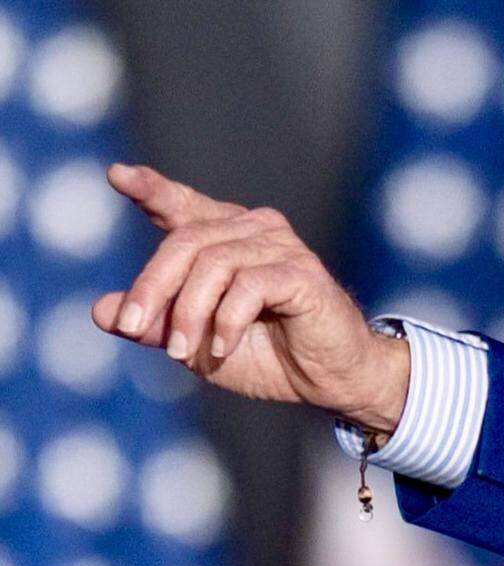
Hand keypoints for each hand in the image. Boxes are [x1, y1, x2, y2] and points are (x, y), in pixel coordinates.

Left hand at [91, 164, 408, 431]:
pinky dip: (227, 320)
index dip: (152, 189)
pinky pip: (248, 285)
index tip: (118, 176)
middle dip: (152, 286)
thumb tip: (102, 310)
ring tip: (183, 353)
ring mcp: (282, 247)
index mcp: (228, 240)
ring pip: (213, 264)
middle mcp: (255, 230)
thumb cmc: (269, 357)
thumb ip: (157, 325)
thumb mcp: (198, 344)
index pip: (185, 206)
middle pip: (185, 241)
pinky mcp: (302, 272)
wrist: (329, 379)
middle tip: (134, 327)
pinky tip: (223, 347)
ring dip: (189, 314)